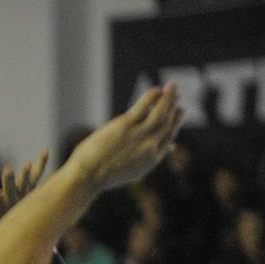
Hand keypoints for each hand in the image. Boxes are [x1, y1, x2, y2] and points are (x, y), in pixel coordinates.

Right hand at [0, 149, 48, 232]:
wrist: (18, 225)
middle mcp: (13, 202)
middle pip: (11, 191)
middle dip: (9, 181)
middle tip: (8, 169)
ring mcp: (23, 194)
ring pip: (26, 183)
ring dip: (26, 174)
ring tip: (27, 165)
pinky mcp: (30, 187)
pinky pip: (37, 175)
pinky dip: (41, 163)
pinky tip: (46, 151)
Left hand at [68, 83, 182, 191]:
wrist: (87, 177)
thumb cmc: (103, 175)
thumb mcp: (131, 171)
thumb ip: (147, 159)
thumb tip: (167, 149)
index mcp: (151, 160)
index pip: (169, 137)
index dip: (175, 123)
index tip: (178, 111)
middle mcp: (150, 146)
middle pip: (167, 123)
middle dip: (174, 107)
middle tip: (177, 95)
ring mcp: (139, 136)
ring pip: (160, 113)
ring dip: (169, 98)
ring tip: (172, 86)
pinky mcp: (126, 126)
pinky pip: (144, 106)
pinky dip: (153, 97)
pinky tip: (156, 90)